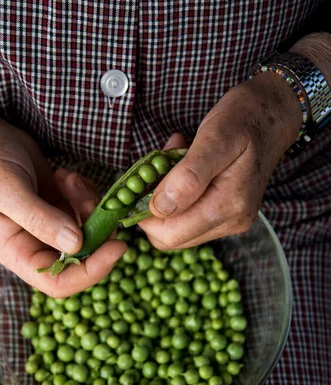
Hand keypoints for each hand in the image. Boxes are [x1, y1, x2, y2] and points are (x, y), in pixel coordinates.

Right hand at [0, 106, 125, 296]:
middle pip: (81, 261)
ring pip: (89, 232)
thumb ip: (41, 220)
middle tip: (97, 204)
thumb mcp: (8, 190)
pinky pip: (87, 211)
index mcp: (17, 253)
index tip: (116, 248)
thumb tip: (76, 245)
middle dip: (97, 233)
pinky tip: (65, 176)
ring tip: (70, 181)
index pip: (58, 282)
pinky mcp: (61, 208)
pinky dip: (85, 193)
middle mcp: (36, 245)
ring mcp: (51, 227)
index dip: (90, 272)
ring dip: (89, 206)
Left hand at [140, 72, 301, 248]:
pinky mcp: (228, 215)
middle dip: (155, 206)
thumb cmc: (245, 118)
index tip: (143, 181)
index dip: (145, 214)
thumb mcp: (215, 137)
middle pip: (171, 237)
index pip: (169, 235)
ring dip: (167, 198)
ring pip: (178, 227)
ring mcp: (231, 221)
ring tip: (174, 163)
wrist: (274, 113)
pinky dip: (179, 196)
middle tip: (158, 168)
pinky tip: (184, 169)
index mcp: (227, 207)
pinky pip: (191, 216)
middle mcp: (231, 221)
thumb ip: (188, 176)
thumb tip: (160, 208)